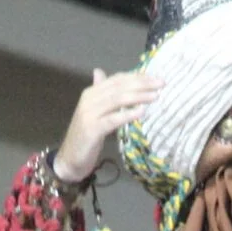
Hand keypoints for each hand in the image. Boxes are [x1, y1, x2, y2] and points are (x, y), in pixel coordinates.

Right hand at [53, 70, 162, 185]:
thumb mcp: (94, 112)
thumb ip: (99, 92)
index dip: (137, 77)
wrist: (70, 159)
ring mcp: (89, 114)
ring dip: (138, 96)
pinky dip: (128, 114)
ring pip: (117, 100)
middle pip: (119, 87)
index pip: (117, 80)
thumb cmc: (86, 137)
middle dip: (142, 84)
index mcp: (91, 93)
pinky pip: (113, 119)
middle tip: (161, 84)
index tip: (156, 78)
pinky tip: (142, 112)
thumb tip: (99, 71)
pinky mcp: (92, 129)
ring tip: (155, 96)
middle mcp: (89, 100)